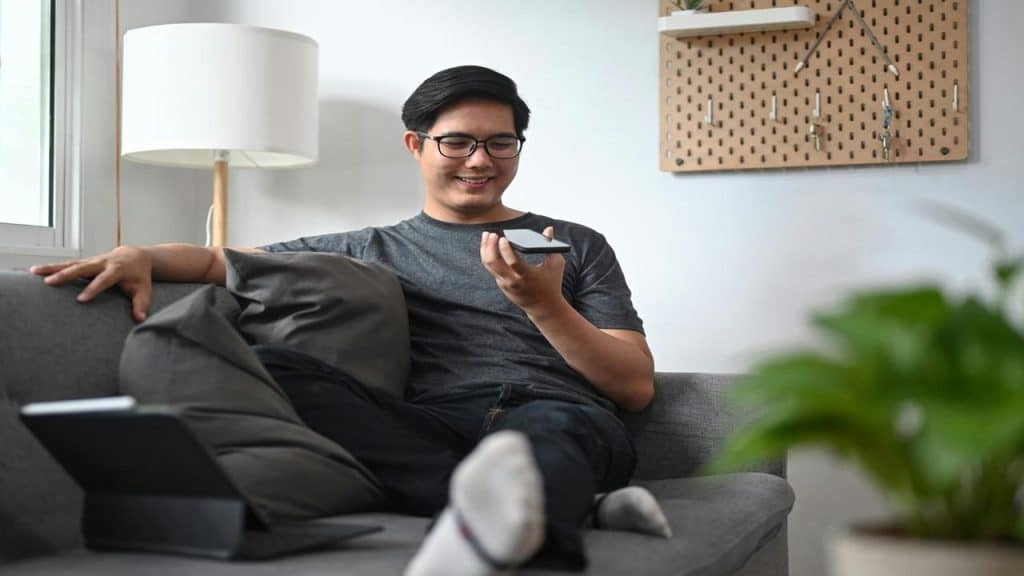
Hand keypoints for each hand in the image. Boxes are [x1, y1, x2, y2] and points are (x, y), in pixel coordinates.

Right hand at [30, 246, 153, 321]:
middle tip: (49, 283)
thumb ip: (141, 304)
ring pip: (70, 263)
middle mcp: (102, 263)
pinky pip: (67, 264)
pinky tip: (34, 271)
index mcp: (117, 270)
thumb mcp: (144, 290)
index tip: (80, 300)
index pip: (104, 280)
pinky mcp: (84, 262)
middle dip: (65, 275)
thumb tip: (140, 319)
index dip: (93, 289)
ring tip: (34, 272)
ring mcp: (91, 261)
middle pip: (82, 268)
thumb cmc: (139, 276)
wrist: (134, 256)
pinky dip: (51, 267)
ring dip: (52, 267)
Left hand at [480, 227, 565, 314]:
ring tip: (487, 235)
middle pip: (494, 263)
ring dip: (485, 249)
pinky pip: (491, 268)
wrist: (544, 307)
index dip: (505, 249)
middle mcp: (513, 281)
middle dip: (490, 246)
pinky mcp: (502, 284)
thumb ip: (550, 245)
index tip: (503, 237)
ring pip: (488, 265)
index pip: (512, 262)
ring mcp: (505, 283)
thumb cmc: (551, 283)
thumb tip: (548, 229)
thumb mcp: (556, 264)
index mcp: (527, 276)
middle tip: (493, 234)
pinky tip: (489, 244)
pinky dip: (488, 255)